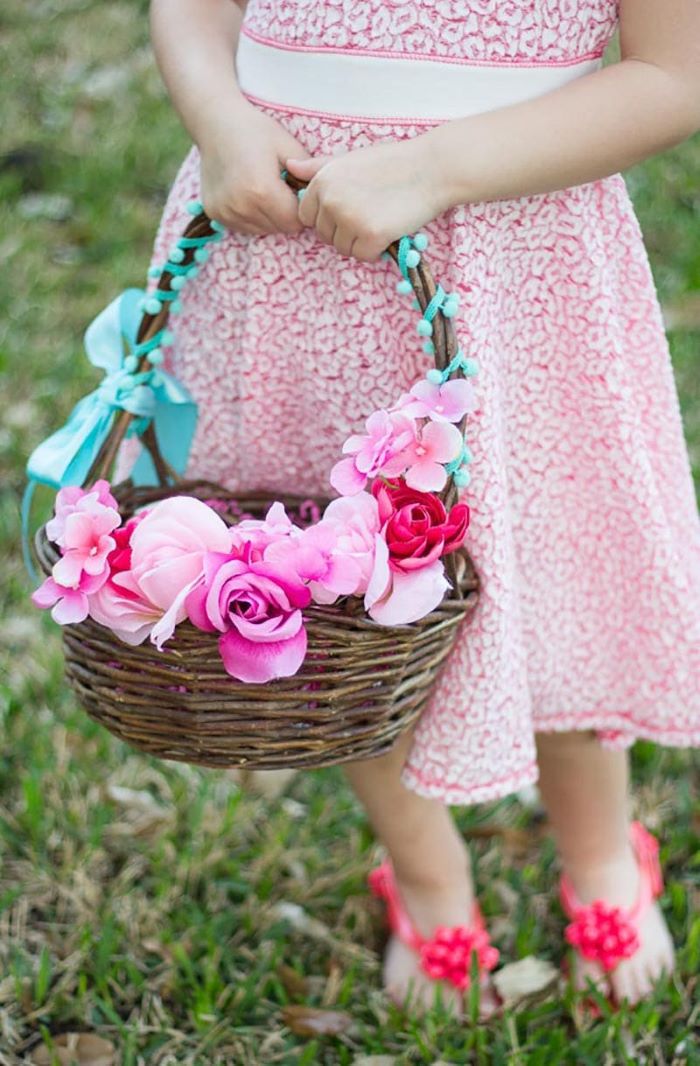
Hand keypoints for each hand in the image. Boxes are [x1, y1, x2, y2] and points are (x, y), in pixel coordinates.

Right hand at [197, 99, 310, 235]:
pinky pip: (244, 226)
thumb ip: (310, 175)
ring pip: (262, 229)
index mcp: (262, 191)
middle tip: (282, 188)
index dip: (302, 208)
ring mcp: (225, 212)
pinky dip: (251, 215)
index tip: (298, 191)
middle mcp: (242, 206)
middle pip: (279, 228)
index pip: (295, 221)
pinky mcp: (215, 213)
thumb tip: (323, 197)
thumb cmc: (256, 130)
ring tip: (264, 189)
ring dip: (269, 216)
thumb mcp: (289, 146)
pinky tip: (248, 193)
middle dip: (286, 213)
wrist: (215, 122)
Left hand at [286, 136, 449, 259]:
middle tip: (371, 211)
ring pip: (343, 248)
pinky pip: (363, 256)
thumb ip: (318, 168)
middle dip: (344, 230)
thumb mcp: (349, 159)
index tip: (351, 207)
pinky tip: (389, 229)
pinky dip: (376, 250)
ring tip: (381, 218)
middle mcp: (330, 199)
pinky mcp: (371, 235)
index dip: (328, 217)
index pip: (307, 216)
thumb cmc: (391, 162)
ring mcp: (349, 218)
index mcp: (321, 181)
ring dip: (361, 241)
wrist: (431, 168)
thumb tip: (289, 167)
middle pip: (324, 235)